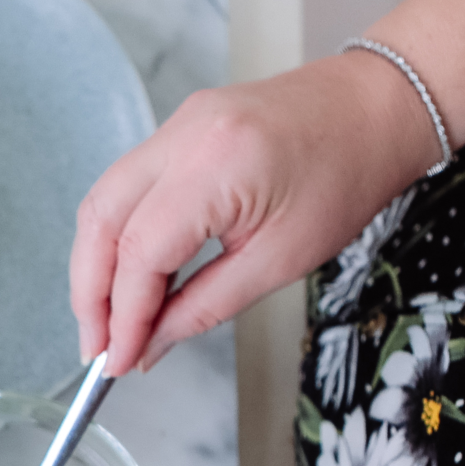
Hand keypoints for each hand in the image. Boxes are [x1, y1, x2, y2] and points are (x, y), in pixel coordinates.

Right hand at [69, 54, 438, 375]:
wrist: (375, 106)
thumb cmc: (347, 176)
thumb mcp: (280, 260)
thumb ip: (204, 306)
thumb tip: (150, 345)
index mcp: (216, 165)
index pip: (140, 253)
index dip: (122, 315)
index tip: (118, 359)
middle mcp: (183, 136)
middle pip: (100, 221)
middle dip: (89, 293)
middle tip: (96, 347)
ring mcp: (174, 127)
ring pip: (101, 202)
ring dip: (95, 266)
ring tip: (106, 320)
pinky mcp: (176, 130)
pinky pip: (124, 187)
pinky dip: (116, 237)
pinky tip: (129, 276)